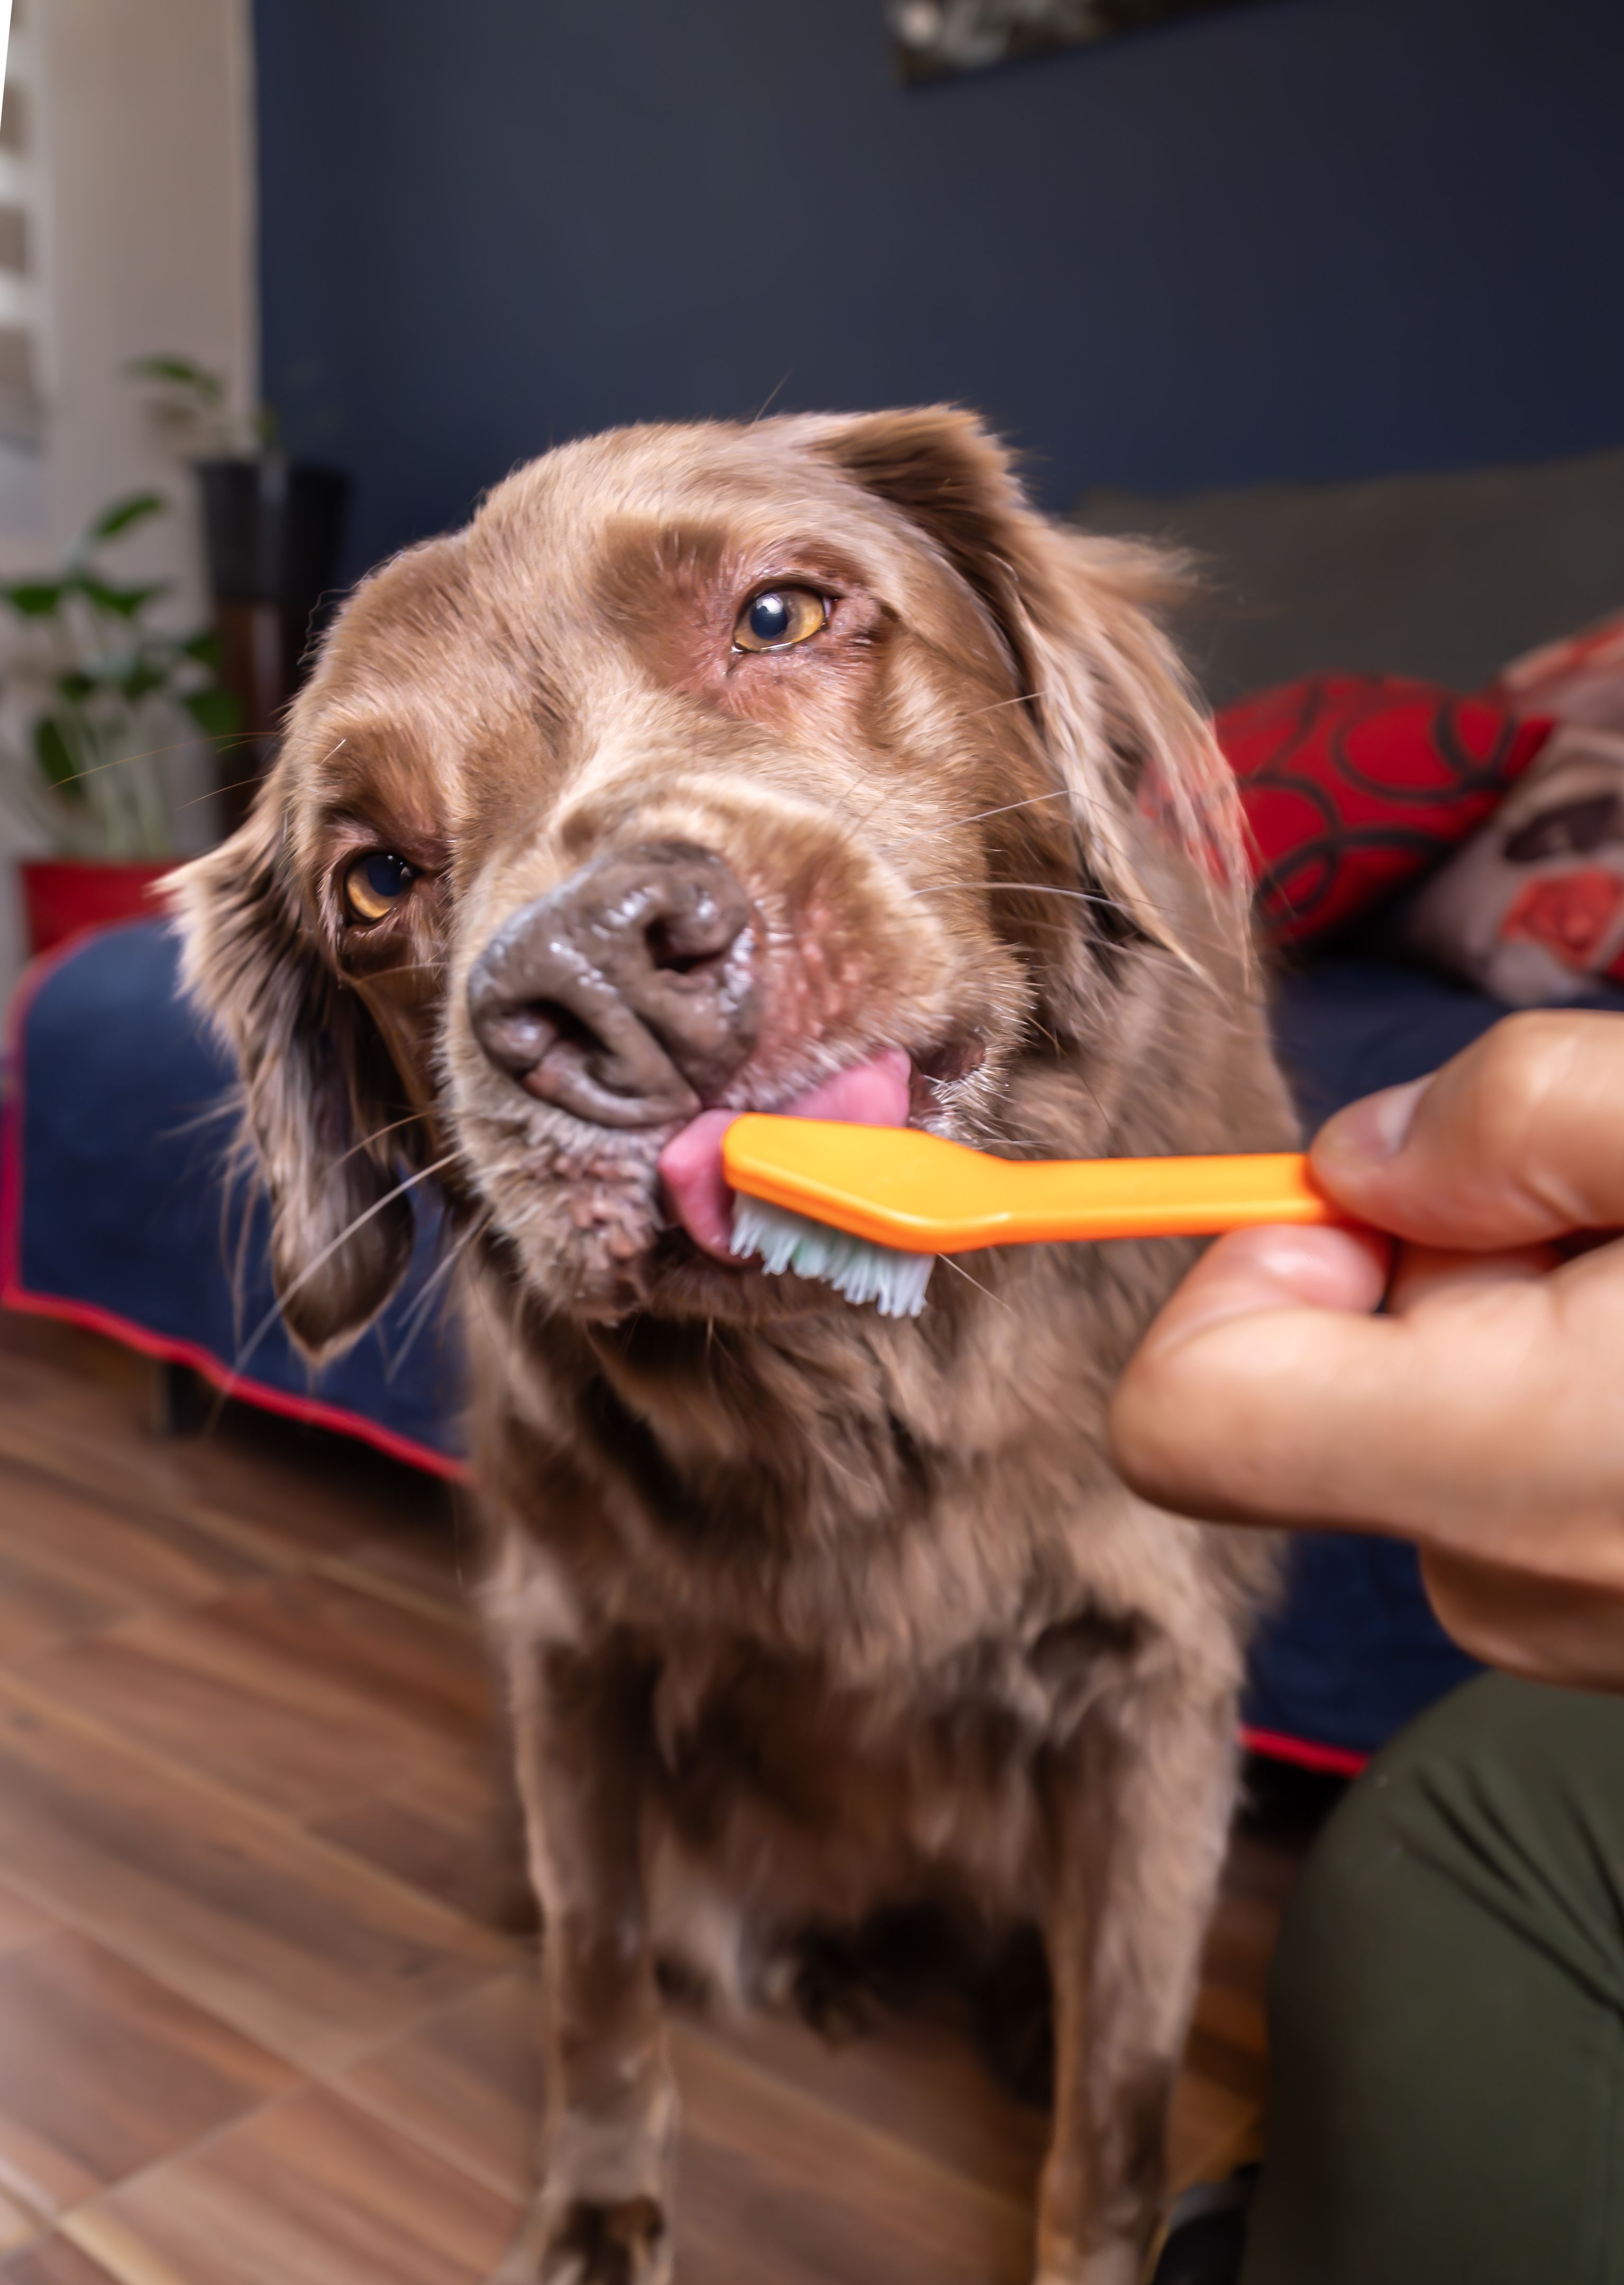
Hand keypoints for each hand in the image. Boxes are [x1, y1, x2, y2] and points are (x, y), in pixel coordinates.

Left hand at [1110, 1012, 1623, 1688]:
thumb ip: (1514, 1116)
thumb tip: (1363, 1162)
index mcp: (1514, 1472)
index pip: (1183, 1413)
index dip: (1240, 1273)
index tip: (1385, 1204)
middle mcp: (1518, 1595)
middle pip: (1322, 1394)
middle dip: (1436, 1272)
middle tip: (1608, 1224)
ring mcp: (1579, 1640)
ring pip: (1437, 1433)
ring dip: (1529, 1326)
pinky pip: (1525, 1489)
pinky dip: (1582, 1403)